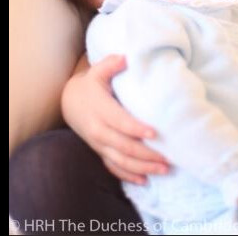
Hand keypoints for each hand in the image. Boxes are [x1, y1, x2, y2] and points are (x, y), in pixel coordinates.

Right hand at [61, 53, 169, 183]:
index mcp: (100, 109)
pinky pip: (113, 168)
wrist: (70, 102)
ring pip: (120, 161)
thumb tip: (126, 57)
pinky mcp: (100, 151)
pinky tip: (145, 180)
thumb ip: (111, 64)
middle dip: (146, 154)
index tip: (154, 133)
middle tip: (167, 158)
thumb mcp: (97, 71)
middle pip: (123, 146)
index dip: (136, 129)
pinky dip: (128, 175)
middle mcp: (98, 130)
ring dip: (142, 167)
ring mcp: (99, 144)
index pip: (120, 122)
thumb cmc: (90, 85)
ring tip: (163, 169)